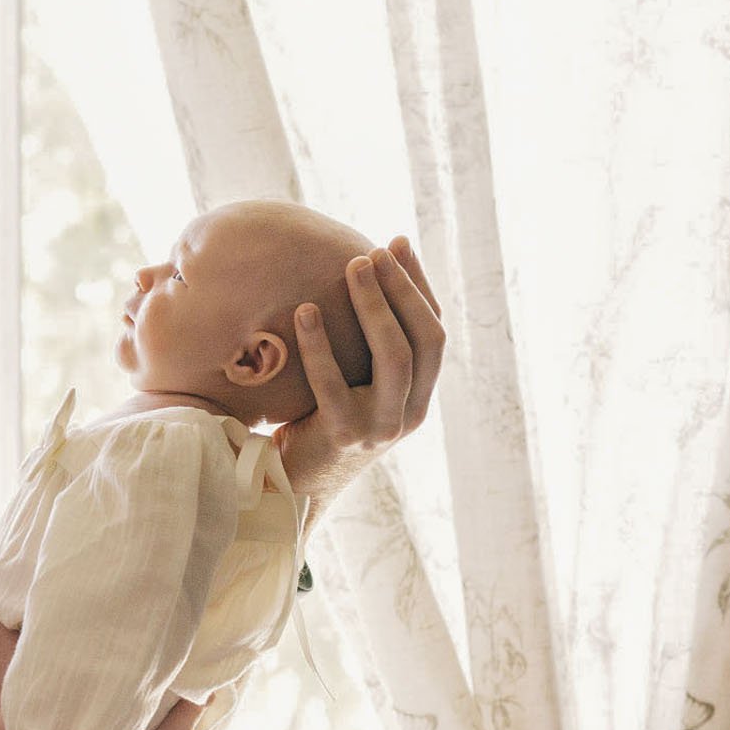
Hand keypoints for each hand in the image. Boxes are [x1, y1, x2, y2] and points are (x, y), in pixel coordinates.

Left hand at [273, 237, 444, 503]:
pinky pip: (332, 384)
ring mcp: (380, 428)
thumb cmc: (320, 423)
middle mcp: (410, 413)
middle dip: (403, 289)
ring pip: (394, 358)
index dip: (419, 286)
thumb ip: (367, 349)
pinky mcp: (342, 437)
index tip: (398, 243)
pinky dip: (318, 344)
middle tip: (374, 251)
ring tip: (351, 267)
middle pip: (425, 340)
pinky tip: (303, 311)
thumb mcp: (355, 384)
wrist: (296, 486)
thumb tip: (361, 275)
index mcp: (419, 396)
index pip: (434, 332)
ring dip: (374, 307)